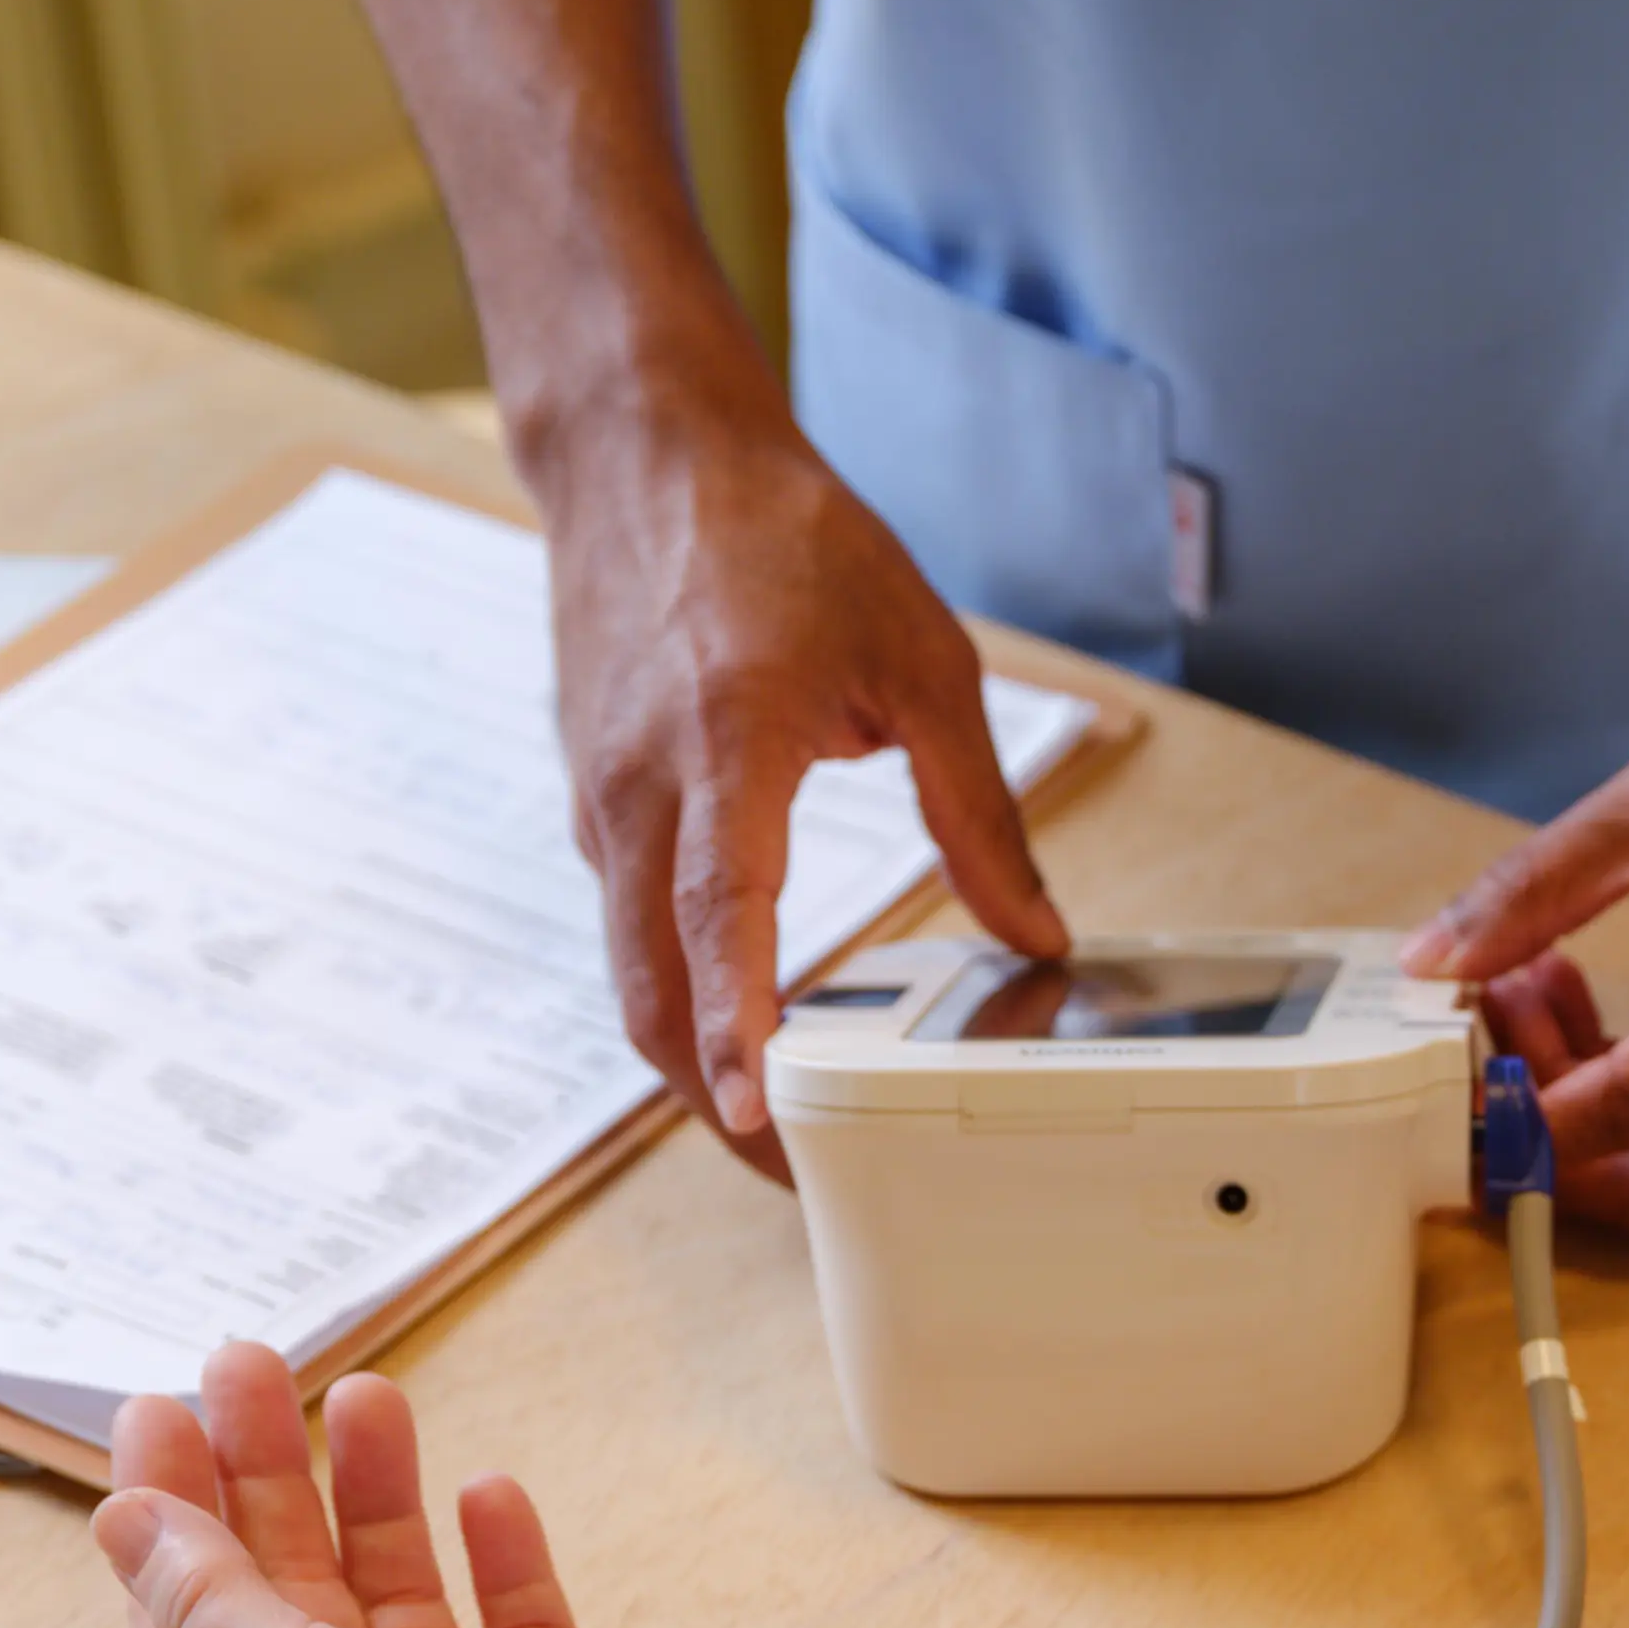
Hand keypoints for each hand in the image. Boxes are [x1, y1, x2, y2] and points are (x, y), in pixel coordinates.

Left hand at [92, 1344, 775, 1627]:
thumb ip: (212, 1600)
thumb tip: (123, 1522)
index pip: (183, 1619)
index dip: (167, 1511)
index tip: (160, 1407)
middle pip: (279, 1584)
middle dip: (261, 1471)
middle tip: (251, 1364)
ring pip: (391, 1582)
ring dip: (373, 1491)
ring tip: (370, 1395)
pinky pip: (508, 1611)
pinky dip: (495, 1552)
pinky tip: (486, 1492)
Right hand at [539, 378, 1068, 1173]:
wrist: (644, 449)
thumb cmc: (783, 535)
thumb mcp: (921, 662)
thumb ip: (976, 812)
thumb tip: (1034, 932)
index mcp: (727, 745)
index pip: (722, 916)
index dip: (738, 1027)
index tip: (757, 1115)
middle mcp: (643, 788)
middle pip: (651, 990)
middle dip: (714, 1100)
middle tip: (797, 1178)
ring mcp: (602, 800)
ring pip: (631, 971)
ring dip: (691, 1058)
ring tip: (779, 1122)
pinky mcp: (595, 800)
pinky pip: (629, 924)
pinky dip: (676, 987)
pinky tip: (742, 1009)